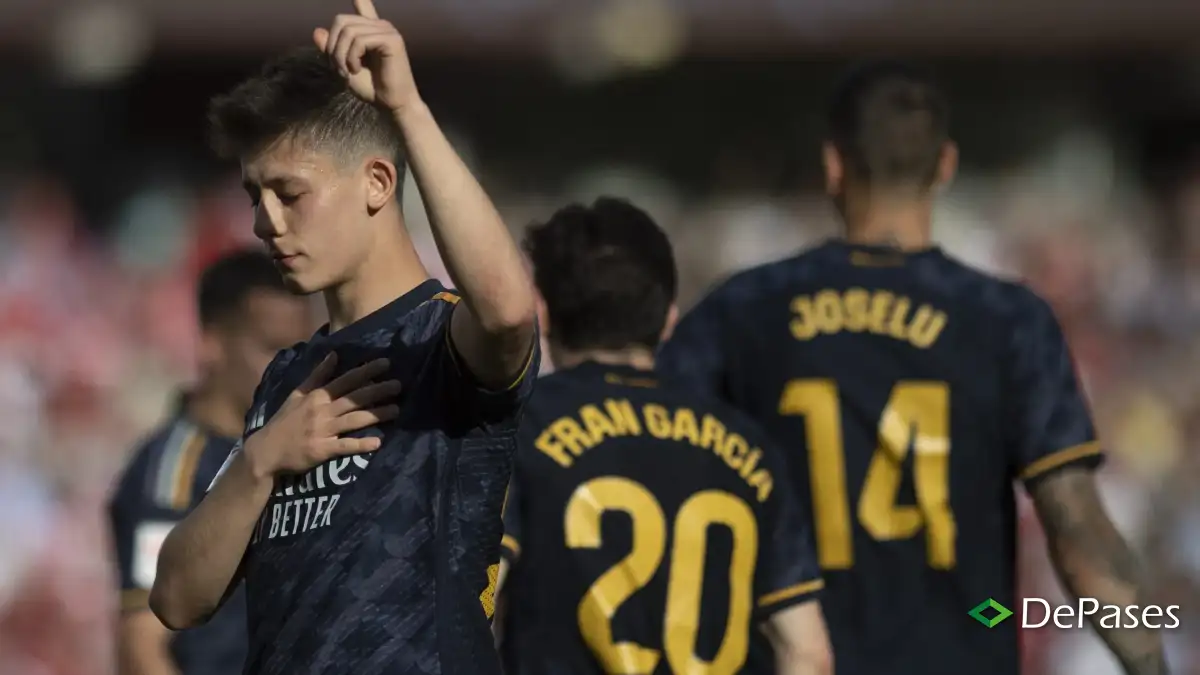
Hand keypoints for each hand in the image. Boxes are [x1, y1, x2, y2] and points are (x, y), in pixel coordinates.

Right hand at [245, 354, 400, 477]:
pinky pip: (344, 447)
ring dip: (376, 415)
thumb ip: (317, 375)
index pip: (345, 380)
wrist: (265, 451)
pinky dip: (361, 444)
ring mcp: (322, 431)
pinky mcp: (321, 450)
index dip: (366, 371)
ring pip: (354, 420)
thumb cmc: (284, 422)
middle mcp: (321, 411)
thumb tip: (335, 355)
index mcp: (316, 396)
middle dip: (378, 390)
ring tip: (396, 410)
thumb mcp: (297, 395)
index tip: (386, 363)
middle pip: (354, 398)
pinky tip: (378, 442)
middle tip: (399, 385)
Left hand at [314, 0, 419, 113]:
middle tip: (337, 68)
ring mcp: (387, 30)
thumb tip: (317, 31)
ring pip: (349, 31)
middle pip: (341, 21)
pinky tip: (357, 70)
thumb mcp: (344, 67)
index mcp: (370, 31)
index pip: (363, 5)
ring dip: (340, 55)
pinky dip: (352, 57)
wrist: (391, 104)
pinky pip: (360, 40)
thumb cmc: (372, 88)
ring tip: (347, 72)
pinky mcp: (392, 40)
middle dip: (332, 46)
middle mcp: (380, 26)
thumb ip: (331, 49)